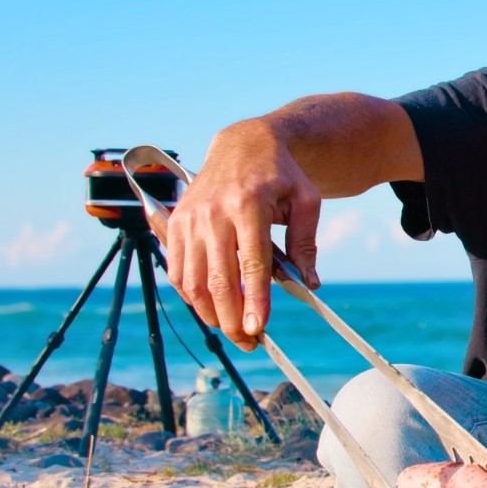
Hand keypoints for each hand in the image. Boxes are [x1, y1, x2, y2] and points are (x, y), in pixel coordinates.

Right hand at [165, 121, 320, 350]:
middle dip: (232, 318)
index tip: (259, 328)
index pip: (251, 264)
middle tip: (249, 342)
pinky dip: (192, 296)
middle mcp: (213, 213)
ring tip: (233, 330)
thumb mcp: (305, 200)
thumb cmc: (279, 175)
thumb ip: (306, 242)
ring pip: (193, 281)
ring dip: (211, 314)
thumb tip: (311, 283)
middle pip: (218, 280)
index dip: (255, 300)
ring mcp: (189, 219)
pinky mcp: (175, 224)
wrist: (242, 145)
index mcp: (249, 205)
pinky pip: (177, 271)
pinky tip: (211, 309)